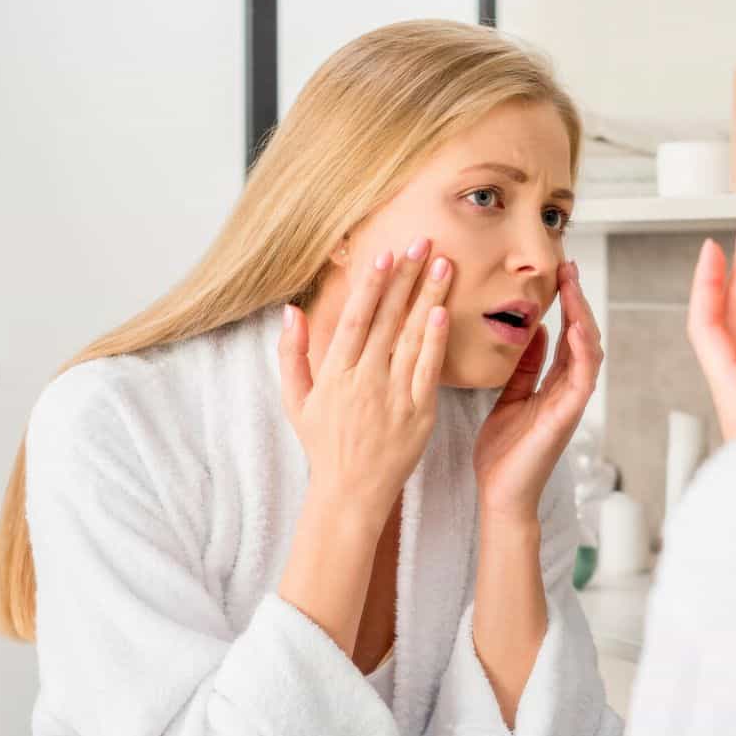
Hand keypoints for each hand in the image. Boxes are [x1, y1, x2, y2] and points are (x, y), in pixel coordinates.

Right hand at [277, 238, 453, 533]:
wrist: (351, 493)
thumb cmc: (323, 444)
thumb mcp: (295, 400)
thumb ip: (291, 354)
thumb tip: (291, 310)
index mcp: (334, 375)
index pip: (355, 319)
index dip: (372, 285)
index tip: (385, 253)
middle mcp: (364, 381)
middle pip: (387, 320)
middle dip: (406, 278)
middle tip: (423, 242)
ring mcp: (393, 397)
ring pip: (412, 338)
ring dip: (428, 298)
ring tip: (444, 265)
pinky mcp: (419, 414)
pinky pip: (428, 372)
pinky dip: (435, 342)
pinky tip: (444, 313)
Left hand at [473, 261, 603, 525]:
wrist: (499, 494)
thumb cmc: (502, 453)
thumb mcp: (509, 397)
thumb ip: (524, 367)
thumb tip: (532, 330)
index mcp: (553, 385)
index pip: (567, 335)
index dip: (567, 304)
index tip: (561, 272)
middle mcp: (567, 390)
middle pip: (583, 336)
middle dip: (578, 301)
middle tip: (569, 267)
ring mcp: (571, 403)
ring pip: (588, 351)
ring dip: (583, 317)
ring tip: (574, 287)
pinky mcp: (567, 417)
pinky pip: (582, 379)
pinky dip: (582, 352)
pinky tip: (576, 328)